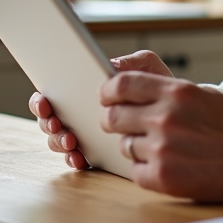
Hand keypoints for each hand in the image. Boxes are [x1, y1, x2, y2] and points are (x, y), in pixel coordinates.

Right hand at [28, 51, 175, 169]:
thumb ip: (129, 64)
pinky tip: (80, 158)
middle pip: (49, 118)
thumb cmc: (159, 88)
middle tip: (55, 123)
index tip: (45, 102)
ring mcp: (85, 134)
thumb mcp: (147, 69)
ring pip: (59, 140)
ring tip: (72, 141)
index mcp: (84, 88)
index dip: (41, 98)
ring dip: (59, 141)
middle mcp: (79, 112)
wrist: (181, 115)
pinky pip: (76, 159)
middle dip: (46, 122)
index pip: (53, 92)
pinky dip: (74, 159)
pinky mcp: (95, 154)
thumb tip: (108, 68)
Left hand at [100, 71, 222, 201]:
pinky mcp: (164, 178)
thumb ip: (162, 87)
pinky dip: (146, 170)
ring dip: (136, 146)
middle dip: (114, 120)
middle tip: (124, 125)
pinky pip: (135, 171)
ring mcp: (164, 150)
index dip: (107, 91)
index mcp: (176, 92)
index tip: (106, 96)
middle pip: (113, 117)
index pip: (121, 85)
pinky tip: (168, 164)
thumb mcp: (200, 93)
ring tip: (162, 147)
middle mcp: (166, 118)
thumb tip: (120, 79)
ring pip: (125, 145)